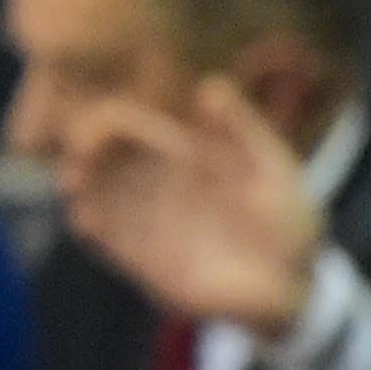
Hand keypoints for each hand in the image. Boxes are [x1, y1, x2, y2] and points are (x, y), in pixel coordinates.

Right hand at [57, 77, 323, 332]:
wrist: (296, 284)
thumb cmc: (289, 219)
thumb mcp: (273, 166)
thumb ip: (243, 128)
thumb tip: (208, 85)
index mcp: (186, 153)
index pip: (134, 126)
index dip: (110, 119)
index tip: (104, 119)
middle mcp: (160, 185)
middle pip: (105, 159)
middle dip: (82, 150)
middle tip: (79, 152)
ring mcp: (151, 224)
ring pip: (98, 197)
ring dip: (79, 187)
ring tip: (74, 182)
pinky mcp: (149, 264)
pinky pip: (110, 243)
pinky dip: (93, 228)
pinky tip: (86, 219)